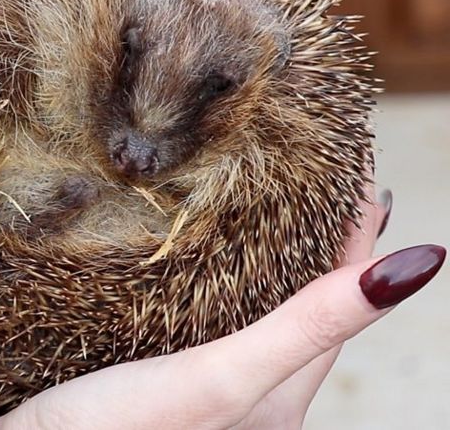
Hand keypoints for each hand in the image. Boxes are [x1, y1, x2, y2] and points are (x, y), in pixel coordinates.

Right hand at [0, 192, 444, 429]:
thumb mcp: (222, 377)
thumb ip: (308, 325)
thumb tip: (419, 264)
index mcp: (276, 398)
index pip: (337, 303)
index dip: (355, 233)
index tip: (358, 167)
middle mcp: (242, 394)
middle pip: (295, 303)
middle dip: (309, 238)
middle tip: (309, 172)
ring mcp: (192, 385)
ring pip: (241, 307)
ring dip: (251, 253)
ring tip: (248, 198)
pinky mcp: (146, 374)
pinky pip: (192, 317)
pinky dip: (198, 276)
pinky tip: (172, 253)